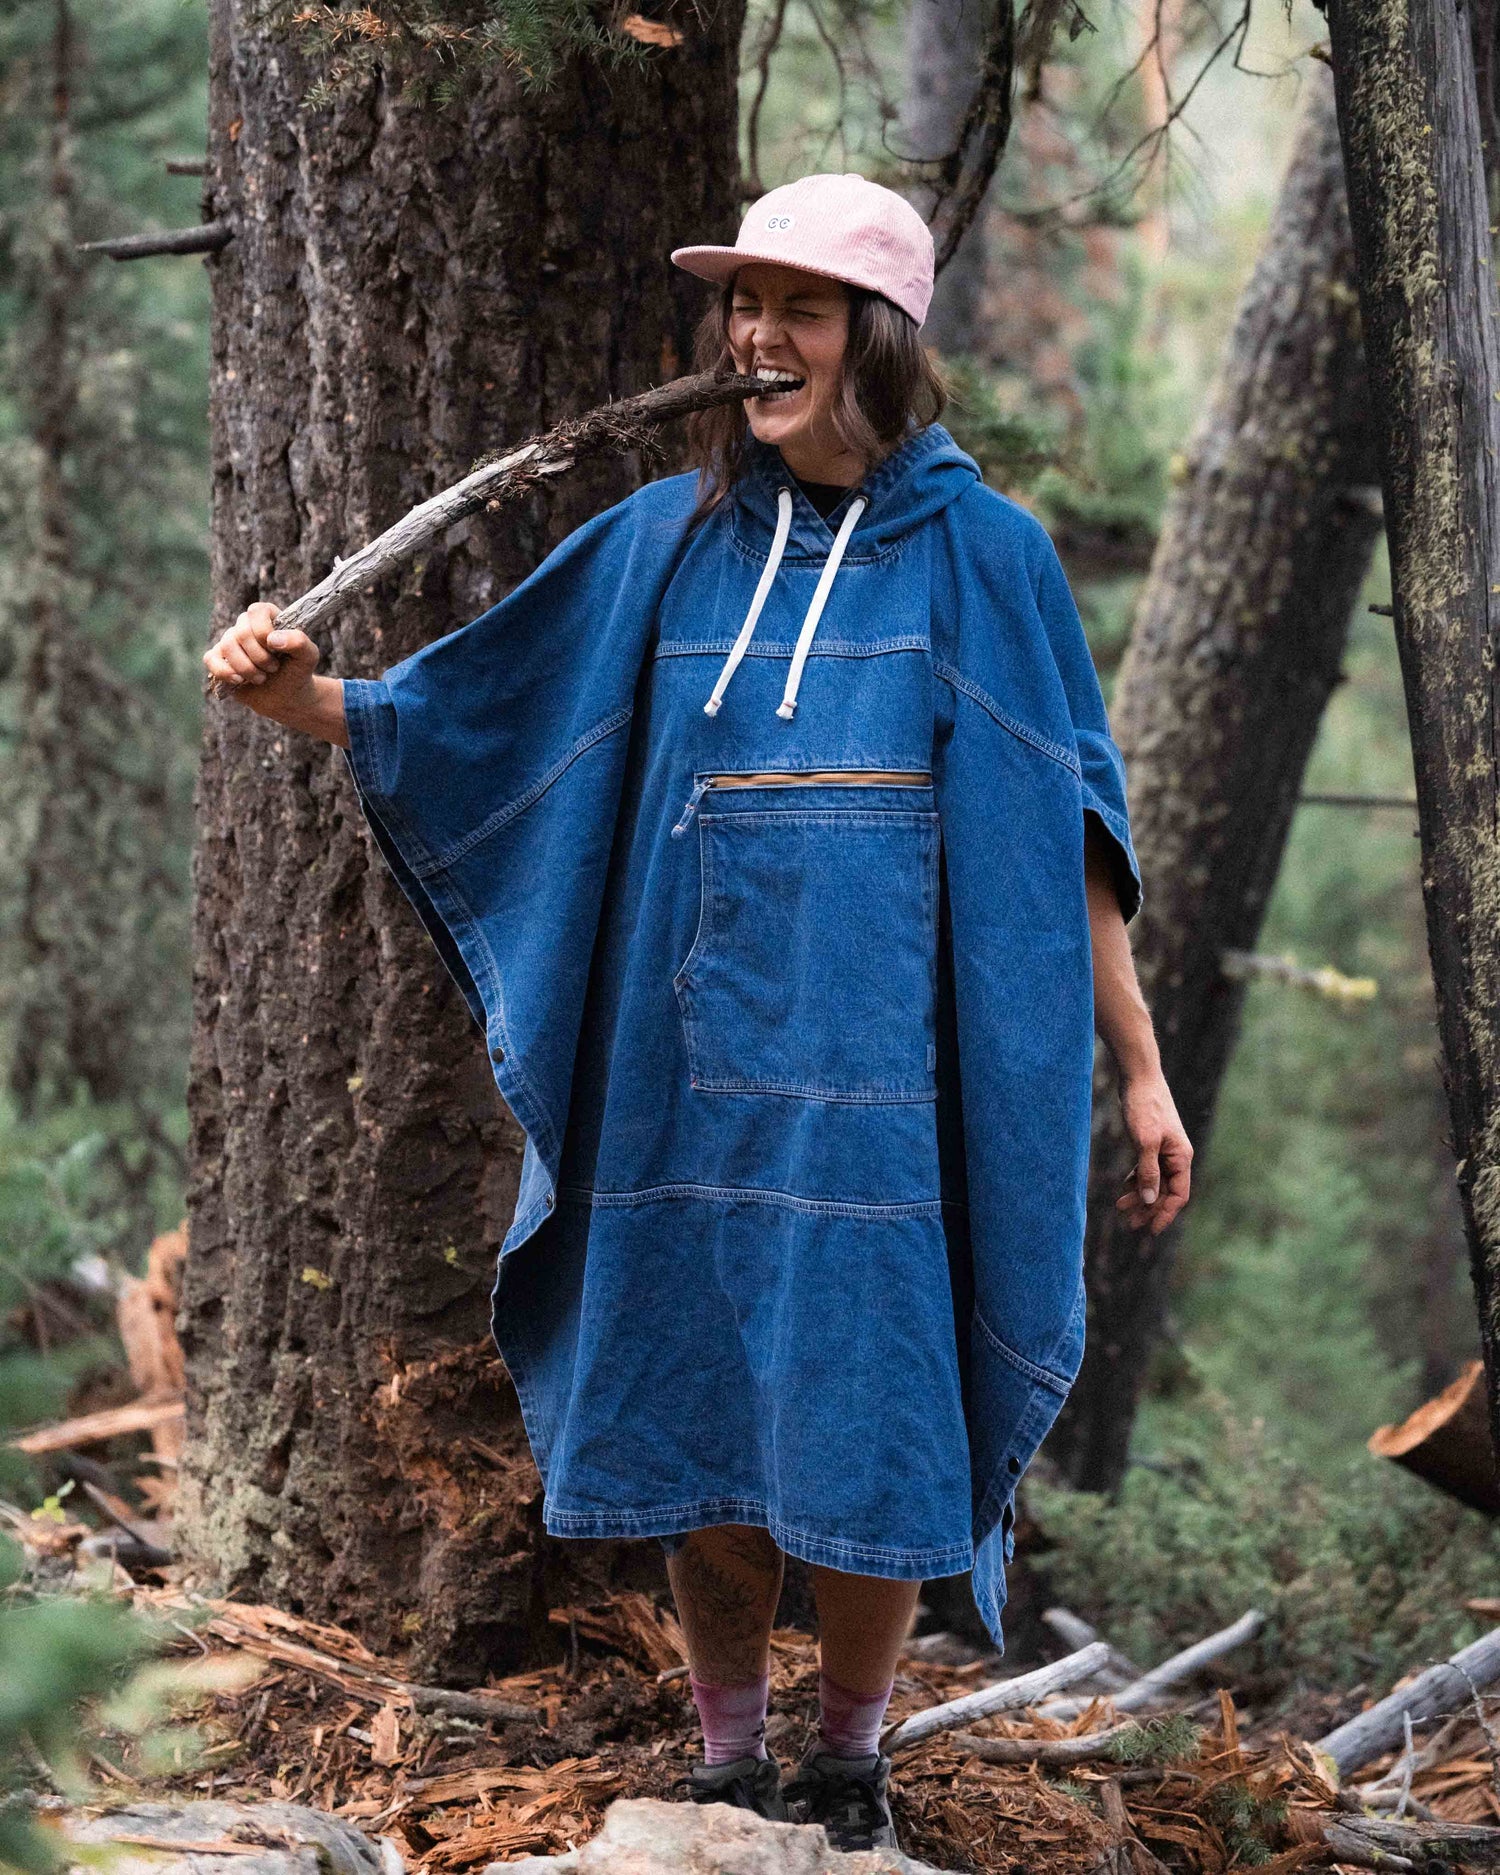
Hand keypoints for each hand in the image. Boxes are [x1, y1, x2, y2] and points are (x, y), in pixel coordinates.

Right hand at [203, 602, 319, 717]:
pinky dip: (224, 672)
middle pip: (241, 632)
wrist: (286, 696)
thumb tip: (272, 639)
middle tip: (273, 669)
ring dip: (247, 668)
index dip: (264, 632)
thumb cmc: (297, 671)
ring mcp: (230, 642)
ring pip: (227, 646)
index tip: (277, 650)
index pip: (256, 611)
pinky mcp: (219, 659)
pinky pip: (210, 659)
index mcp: (266, 617)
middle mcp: (245, 625)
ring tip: (261, 678)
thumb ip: (299, 642)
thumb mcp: (308, 656)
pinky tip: (240, 681)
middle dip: (260, 657)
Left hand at [1115, 1071, 1191, 1234]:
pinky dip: (1137, 1181)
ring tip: (1121, 1208)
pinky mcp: (1150, 1142)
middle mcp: (1176, 1156)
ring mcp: (1163, 1149)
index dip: (1165, 1213)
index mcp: (1181, 1157)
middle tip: (1129, 1223)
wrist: (1139, 1078)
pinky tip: (1125, 1190)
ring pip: (1154, 1181)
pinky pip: (1147, 1169)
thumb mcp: (1145, 1142)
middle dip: (1148, 1208)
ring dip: (1140, 1196)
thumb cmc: (1144, 1107)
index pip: (1178, 1195)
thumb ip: (1148, 1172)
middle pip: (1165, 1191)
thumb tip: (1149, 1201)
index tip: (1150, 1229)